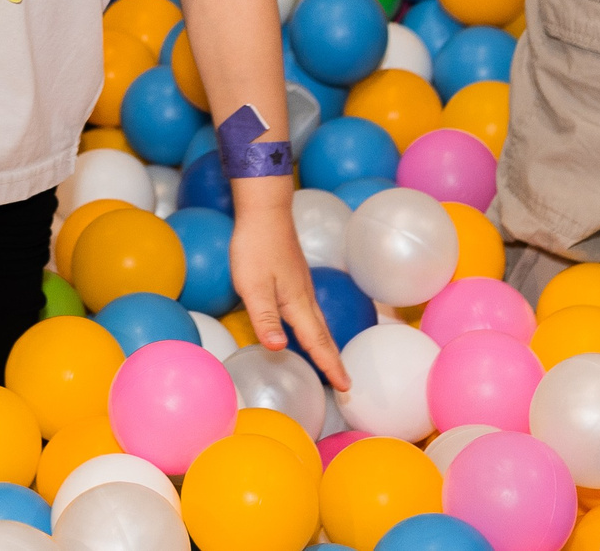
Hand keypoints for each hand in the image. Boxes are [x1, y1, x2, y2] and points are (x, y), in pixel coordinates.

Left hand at [229, 189, 350, 388]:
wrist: (265, 211)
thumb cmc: (256, 247)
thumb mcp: (253, 286)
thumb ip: (265, 318)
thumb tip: (279, 349)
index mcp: (297, 303)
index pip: (317, 342)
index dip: (330, 365)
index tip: (346, 387)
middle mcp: (304, 296)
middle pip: (324, 334)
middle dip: (334, 359)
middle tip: (345, 382)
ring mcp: (301, 285)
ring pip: (318, 322)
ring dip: (326, 344)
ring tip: (330, 360)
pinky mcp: (295, 276)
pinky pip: (310, 311)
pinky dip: (316, 327)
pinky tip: (307, 325)